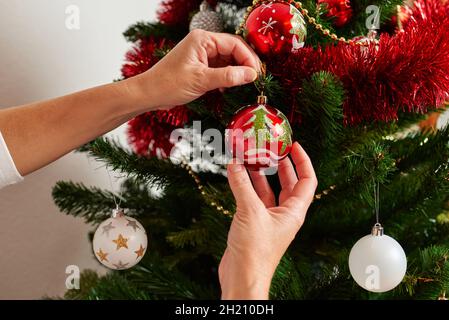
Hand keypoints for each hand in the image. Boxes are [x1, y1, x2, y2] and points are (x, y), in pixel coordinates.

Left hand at [130, 30, 260, 109]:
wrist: (149, 94)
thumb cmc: (169, 84)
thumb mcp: (202, 80)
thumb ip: (228, 76)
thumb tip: (251, 75)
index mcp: (203, 39)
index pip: (234, 44)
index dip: (248, 58)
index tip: (257, 74)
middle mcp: (203, 43)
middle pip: (233, 50)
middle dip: (245, 64)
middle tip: (255, 79)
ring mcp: (201, 55)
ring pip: (227, 60)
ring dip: (236, 71)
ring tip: (245, 84)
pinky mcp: (200, 66)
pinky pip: (220, 68)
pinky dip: (227, 77)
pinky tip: (230, 87)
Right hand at [219, 142, 317, 299]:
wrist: (242, 277)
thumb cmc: (255, 252)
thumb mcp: (250, 212)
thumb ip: (242, 186)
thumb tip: (236, 164)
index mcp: (293, 212)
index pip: (307, 180)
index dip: (302, 161)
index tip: (293, 145)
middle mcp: (284, 215)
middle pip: (288, 184)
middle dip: (281, 165)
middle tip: (272, 149)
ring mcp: (269, 220)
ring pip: (268, 191)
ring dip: (260, 175)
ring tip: (251, 158)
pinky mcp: (254, 224)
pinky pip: (253, 199)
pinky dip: (246, 187)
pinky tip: (237, 176)